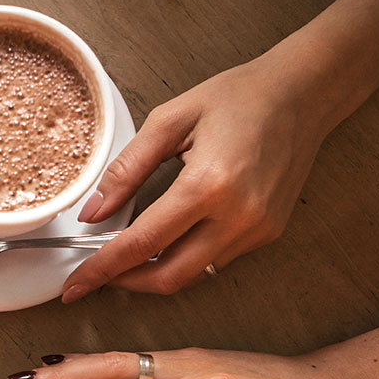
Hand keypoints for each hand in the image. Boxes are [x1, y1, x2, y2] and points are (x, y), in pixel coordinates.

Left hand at [62, 54, 332, 299]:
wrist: (303, 93)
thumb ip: (125, 171)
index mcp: (208, 185)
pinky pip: (215, 261)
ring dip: (153, 275)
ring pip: (192, 275)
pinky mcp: (267, 233)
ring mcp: (257, 229)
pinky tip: (166, 243)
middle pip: (168, 277)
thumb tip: (93, 213)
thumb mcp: (169, 121)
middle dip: (125, 283)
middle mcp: (237, 216)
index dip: (101, 270)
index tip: (75, 286)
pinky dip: (183, 260)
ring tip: (125, 259)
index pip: (141, 244)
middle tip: (95, 276)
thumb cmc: (239, 98)